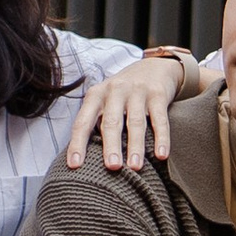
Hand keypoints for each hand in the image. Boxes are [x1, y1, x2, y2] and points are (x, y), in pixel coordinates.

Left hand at [65, 50, 196, 171]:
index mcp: (96, 95)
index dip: (77, 143)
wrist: (153, 67)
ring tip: (135, 167)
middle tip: (111, 167)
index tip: (74, 165)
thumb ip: (96, 123)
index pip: (83, 122)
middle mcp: (114, 91)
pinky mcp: (158, 95)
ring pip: (135, 122)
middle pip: (111, 122)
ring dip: (135, 146)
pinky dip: (161, 139)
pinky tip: (161, 156)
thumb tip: (85, 160)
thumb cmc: (122, 94)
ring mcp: (137, 91)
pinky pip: (160, 120)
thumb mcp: (104, 101)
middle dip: (111, 146)